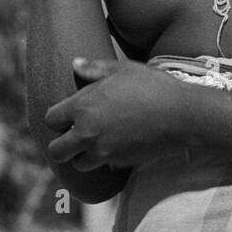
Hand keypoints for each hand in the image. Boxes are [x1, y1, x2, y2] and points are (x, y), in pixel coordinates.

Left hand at [44, 58, 192, 169]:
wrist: (180, 114)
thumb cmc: (152, 86)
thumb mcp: (121, 69)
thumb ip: (93, 68)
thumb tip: (74, 63)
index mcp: (82, 107)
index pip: (50, 120)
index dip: (57, 118)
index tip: (67, 116)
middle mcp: (86, 132)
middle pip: (57, 151)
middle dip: (61, 145)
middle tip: (73, 137)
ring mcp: (102, 151)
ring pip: (78, 164)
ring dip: (82, 156)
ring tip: (95, 143)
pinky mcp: (118, 163)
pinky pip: (103, 167)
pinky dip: (106, 161)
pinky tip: (117, 147)